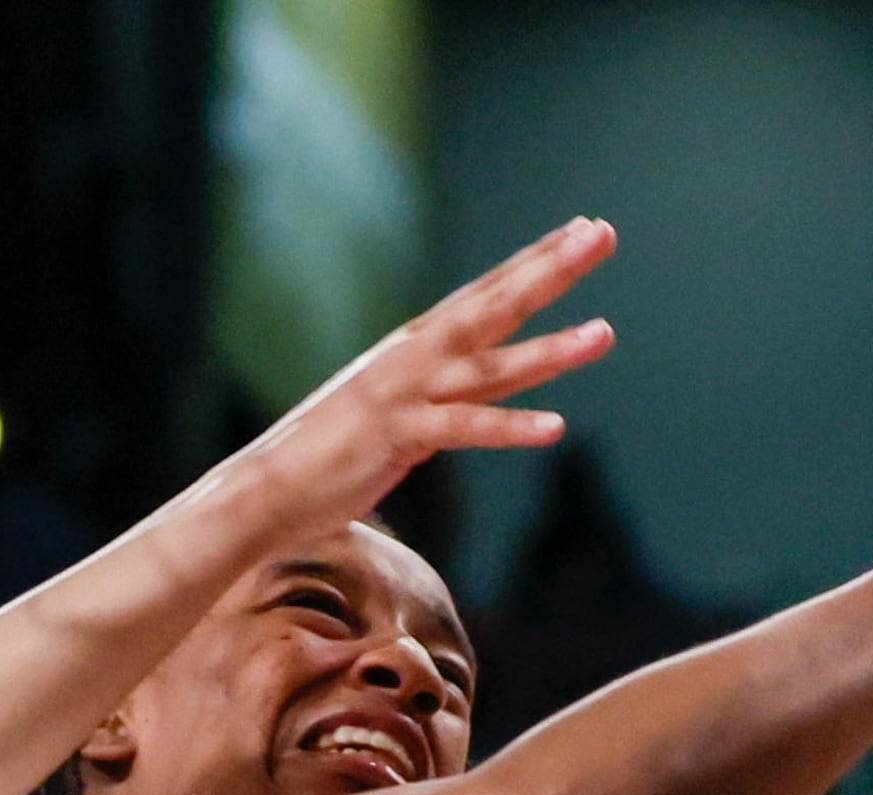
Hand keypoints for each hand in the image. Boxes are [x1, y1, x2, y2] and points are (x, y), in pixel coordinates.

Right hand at [234, 220, 619, 534]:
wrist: (268, 488)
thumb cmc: (330, 453)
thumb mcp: (391, 409)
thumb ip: (434, 392)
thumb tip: (468, 389)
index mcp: (415, 346)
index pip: (487, 292)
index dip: (536, 259)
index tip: (583, 228)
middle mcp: (415, 356)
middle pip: (496, 304)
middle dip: (552, 269)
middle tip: (602, 233)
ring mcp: (407, 393)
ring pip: (492, 365)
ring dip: (551, 349)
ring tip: (605, 333)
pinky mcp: (398, 437)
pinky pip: (464, 429)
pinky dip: (510, 427)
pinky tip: (555, 427)